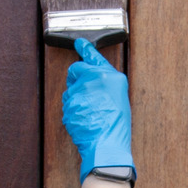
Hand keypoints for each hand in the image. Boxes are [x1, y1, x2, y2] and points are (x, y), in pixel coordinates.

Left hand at [62, 38, 134, 181]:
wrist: (106, 144)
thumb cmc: (117, 125)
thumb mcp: (120, 98)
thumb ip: (107, 84)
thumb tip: (95, 79)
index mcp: (109, 76)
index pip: (93, 57)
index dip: (85, 49)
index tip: (79, 43)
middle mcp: (92, 79)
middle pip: (75, 71)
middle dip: (77, 79)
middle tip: (86, 93)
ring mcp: (78, 92)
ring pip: (70, 90)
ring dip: (76, 98)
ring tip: (90, 112)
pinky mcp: (68, 104)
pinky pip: (67, 105)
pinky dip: (73, 110)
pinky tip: (84, 119)